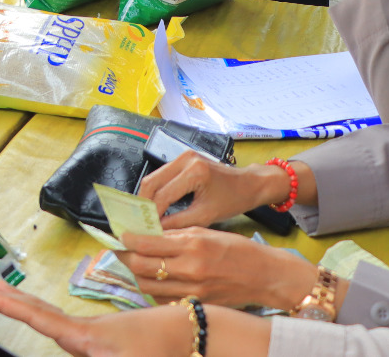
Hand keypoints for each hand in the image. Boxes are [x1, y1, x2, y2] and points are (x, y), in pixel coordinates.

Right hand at [0, 280, 191, 356]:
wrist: (190, 334)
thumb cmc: (160, 350)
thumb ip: (94, 350)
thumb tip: (71, 339)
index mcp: (87, 338)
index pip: (39, 318)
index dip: (9, 307)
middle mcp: (85, 334)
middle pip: (40, 314)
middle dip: (11, 302)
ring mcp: (95, 336)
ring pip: (52, 321)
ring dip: (27, 308)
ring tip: (3, 295)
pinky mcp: (106, 341)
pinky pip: (68, 330)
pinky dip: (49, 321)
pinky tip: (46, 322)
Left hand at [117, 228, 317, 310]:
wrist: (266, 276)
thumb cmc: (238, 249)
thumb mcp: (207, 231)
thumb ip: (177, 234)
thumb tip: (148, 233)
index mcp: (193, 245)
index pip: (148, 244)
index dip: (128, 240)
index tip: (119, 235)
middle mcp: (191, 269)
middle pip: (142, 267)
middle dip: (126, 257)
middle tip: (121, 249)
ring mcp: (193, 291)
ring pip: (148, 287)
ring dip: (137, 275)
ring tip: (136, 264)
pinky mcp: (197, 304)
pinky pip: (163, 300)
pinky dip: (154, 290)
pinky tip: (155, 280)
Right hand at [136, 151, 291, 229]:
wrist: (248, 183)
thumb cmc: (233, 200)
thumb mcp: (206, 216)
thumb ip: (179, 223)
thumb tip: (156, 232)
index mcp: (195, 172)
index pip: (162, 195)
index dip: (152, 214)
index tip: (145, 231)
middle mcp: (186, 159)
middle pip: (151, 182)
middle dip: (143, 204)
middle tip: (140, 224)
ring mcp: (183, 156)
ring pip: (153, 177)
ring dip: (148, 197)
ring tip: (147, 217)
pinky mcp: (182, 158)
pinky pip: (161, 175)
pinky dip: (157, 191)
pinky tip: (156, 206)